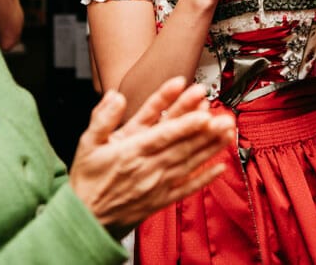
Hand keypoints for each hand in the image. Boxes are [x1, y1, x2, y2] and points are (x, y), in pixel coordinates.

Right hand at [69, 76, 235, 238]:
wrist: (87, 218)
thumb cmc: (88, 180)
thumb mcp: (87, 144)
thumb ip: (102, 118)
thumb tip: (115, 97)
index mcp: (131, 152)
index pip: (163, 135)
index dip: (185, 125)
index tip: (203, 115)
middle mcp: (148, 169)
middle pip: (182, 147)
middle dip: (206, 133)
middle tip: (225, 118)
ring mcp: (157, 185)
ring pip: (189, 163)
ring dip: (210, 148)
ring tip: (228, 133)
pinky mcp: (161, 199)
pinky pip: (186, 188)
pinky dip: (204, 178)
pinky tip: (219, 167)